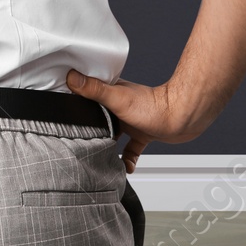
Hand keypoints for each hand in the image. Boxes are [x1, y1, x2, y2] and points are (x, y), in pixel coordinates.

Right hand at [64, 70, 214, 173]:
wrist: (182, 118)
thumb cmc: (154, 106)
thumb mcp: (118, 98)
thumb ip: (95, 89)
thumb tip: (72, 78)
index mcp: (112, 94)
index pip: (88, 99)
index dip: (77, 108)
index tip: (64, 117)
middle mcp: (120, 107)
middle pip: (99, 121)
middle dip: (91, 132)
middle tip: (79, 144)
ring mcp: (132, 121)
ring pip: (113, 136)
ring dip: (107, 147)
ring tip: (98, 158)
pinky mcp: (143, 134)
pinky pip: (130, 150)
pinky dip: (127, 160)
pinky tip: (124, 168)